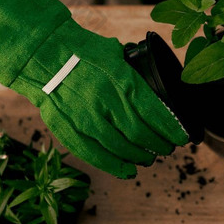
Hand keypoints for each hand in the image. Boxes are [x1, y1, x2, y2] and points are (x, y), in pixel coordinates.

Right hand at [0, 0, 188, 177]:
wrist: (41, 56)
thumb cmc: (80, 52)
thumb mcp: (114, 54)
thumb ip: (134, 73)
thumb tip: (155, 87)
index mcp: (120, 79)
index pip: (155, 112)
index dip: (171, 129)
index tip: (182, 136)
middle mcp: (105, 101)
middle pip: (141, 134)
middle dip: (159, 145)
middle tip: (167, 148)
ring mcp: (85, 118)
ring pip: (121, 148)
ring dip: (140, 157)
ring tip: (150, 158)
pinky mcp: (69, 130)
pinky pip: (96, 155)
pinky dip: (115, 166)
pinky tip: (128, 171)